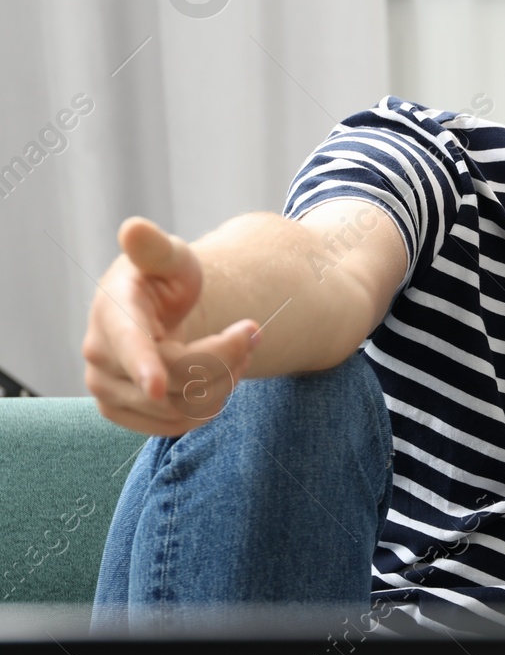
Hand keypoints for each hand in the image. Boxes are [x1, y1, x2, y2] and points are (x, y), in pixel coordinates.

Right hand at [81, 216, 256, 435]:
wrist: (155, 310)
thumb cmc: (165, 278)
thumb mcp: (170, 258)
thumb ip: (156, 248)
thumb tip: (133, 228)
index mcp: (112, 313)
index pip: (128, 345)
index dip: (143, 366)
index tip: (158, 386)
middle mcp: (100, 357)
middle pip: (173, 378)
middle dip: (226, 357)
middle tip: (252, 332)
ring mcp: (107, 389)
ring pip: (179, 407)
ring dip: (223, 381)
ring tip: (236, 352)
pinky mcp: (123, 413)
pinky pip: (175, 426)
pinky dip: (208, 405)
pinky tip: (218, 377)